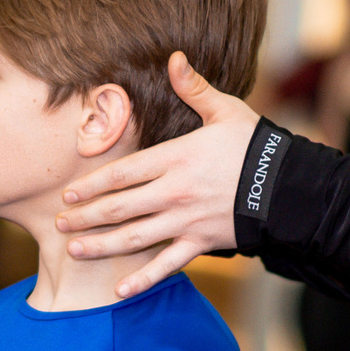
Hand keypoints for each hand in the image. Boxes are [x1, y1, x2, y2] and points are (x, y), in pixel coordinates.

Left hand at [55, 52, 257, 297]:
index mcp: (175, 158)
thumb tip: (175, 58)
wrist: (289, 186)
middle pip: (119, 208)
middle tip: (60, 224)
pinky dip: (143, 279)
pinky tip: (119, 291)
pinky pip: (167, 265)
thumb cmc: (255, 146)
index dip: (91, 185)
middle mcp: (173, 192)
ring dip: (101, 246)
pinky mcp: (201, 242)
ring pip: (134, 238)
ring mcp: (185, 220)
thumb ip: (194, 88)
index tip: (68, 194)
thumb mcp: (225, 111)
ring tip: (74, 251)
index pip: (121, 174)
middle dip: (86, 218)